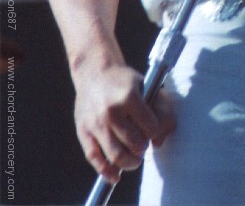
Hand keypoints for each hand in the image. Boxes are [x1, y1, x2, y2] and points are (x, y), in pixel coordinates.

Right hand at [74, 64, 175, 183]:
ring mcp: (96, 123)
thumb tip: (159, 142)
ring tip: (134, 159)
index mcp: (129, 97)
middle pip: (135, 143)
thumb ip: (159, 110)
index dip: (155, 132)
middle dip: (143, 147)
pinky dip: (106, 171)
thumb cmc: (124, 81)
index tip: (153, 130)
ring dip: (130, 162)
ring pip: (116, 155)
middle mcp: (111, 111)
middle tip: (142, 145)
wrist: (94, 71)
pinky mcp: (83, 131)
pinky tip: (115, 175)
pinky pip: (95, 158)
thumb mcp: (145, 86)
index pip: (151, 127)